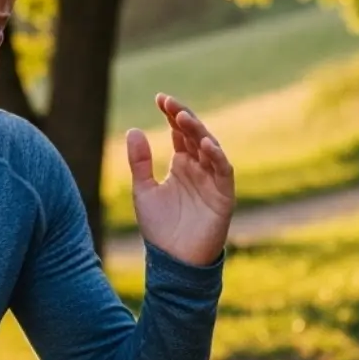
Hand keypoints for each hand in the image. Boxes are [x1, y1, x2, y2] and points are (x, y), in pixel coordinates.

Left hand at [125, 93, 234, 266]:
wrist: (173, 261)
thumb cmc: (160, 228)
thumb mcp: (143, 190)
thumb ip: (139, 162)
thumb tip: (134, 129)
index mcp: (182, 165)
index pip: (179, 133)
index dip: (172, 114)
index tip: (159, 98)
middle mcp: (199, 169)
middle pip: (194, 135)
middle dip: (183, 118)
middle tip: (169, 103)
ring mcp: (213, 181)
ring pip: (210, 148)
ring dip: (198, 132)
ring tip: (183, 117)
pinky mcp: (224, 196)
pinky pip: (224, 171)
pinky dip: (216, 157)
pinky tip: (204, 144)